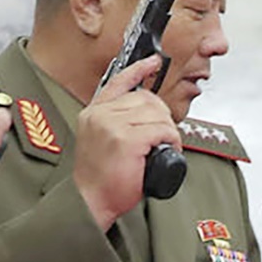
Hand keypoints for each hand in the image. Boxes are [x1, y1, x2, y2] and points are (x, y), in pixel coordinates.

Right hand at [72, 56, 169, 229]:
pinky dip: (170, 140)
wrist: (91, 200)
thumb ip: (116, 122)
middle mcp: (100, 115)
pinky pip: (161, 130)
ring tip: (161, 147)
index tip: (153, 61)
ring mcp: (112, 125)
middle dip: (162, 116)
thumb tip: (144, 113)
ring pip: (157, 114)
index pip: (119, 83)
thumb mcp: (102, 140)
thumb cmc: (101, 178)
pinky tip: (165, 150)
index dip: (139, 70)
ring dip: (167, 131)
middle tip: (161, 136)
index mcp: (94, 113)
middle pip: (146, 99)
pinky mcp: (127, 139)